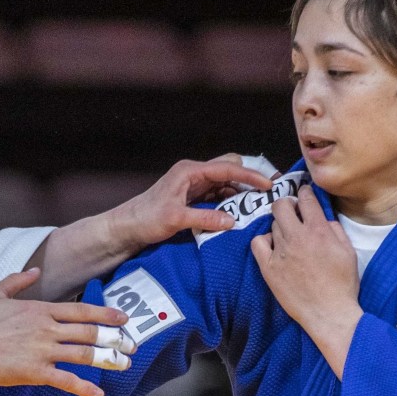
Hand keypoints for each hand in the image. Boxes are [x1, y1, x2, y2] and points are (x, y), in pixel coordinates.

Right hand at [0, 268, 136, 395]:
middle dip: (115, 339)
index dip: (106, 314)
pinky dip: (84, 387)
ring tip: (125, 365)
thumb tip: (35, 271)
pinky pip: (66, 380)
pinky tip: (97, 393)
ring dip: (108, 360)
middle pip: (89, 332)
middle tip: (132, 345)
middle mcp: (47, 329)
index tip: (123, 318)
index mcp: (40, 310)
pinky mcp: (35, 372)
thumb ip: (18, 280)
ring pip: (84, 355)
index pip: (81, 310)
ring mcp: (42, 351)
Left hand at [105, 154, 275, 251]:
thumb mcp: (176, 219)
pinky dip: (230, 200)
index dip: (250, 176)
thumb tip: (232, 221)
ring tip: (258, 203)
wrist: (127, 227)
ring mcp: (193, 184)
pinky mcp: (193, 196)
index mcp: (189, 171)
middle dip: (249, 178)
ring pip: (225, 182)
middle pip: (229, 169)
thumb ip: (205, 218)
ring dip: (241, 191)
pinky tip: (239, 211)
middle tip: (268, 191)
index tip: (268, 184)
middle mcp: (193, 173)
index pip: (227, 168)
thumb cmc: (146, 219)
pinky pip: (218, 193)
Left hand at [250, 185, 361, 375]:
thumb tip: (323, 218)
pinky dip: (264, 241)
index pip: (306, 199)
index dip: (304, 192)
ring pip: (272, 225)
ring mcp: (280, 252)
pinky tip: (272, 247)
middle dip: (286, 204)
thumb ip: (335, 230)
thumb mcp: (348, 251)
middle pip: (281, 206)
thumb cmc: (342, 284)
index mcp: (319, 231)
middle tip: (291, 211)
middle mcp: (297, 237)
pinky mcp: (268, 267)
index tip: (303, 194)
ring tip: (287, 236)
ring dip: (280, 226)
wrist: (328, 313)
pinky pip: (258, 243)